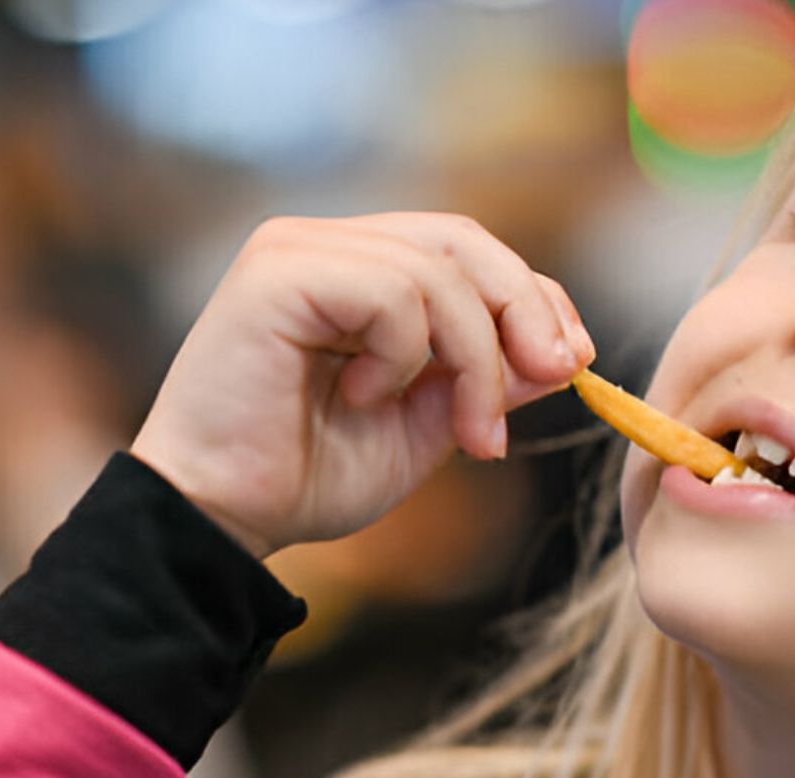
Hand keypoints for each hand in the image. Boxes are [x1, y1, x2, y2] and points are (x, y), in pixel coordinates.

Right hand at [128, 213, 593, 557]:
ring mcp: (296, 250)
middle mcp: (324, 243)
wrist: (220, 520)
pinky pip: (391, 292)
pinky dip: (404, 354)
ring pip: (438, 270)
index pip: (468, 249)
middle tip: (556, 377)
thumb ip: (486, 380)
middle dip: (526, 312)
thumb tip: (566, 352)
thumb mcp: (426, 426)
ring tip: (467, 433)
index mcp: (358, 268)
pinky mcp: (276, 273)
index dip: (533, 295)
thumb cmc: (307, 476)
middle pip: (463, 241)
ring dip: (476, 359)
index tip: (574, 359)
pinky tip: (367, 397)